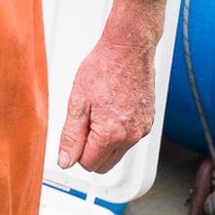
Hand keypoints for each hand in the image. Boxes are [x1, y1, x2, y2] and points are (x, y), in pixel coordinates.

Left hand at [55, 0, 167, 173]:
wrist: (129, 49)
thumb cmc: (103, 68)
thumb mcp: (78, 101)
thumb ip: (71, 136)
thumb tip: (66, 161)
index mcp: (111, 133)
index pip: (89, 164)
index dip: (76, 151)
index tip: (74, 132)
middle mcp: (131, 136)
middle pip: (105, 164)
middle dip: (90, 151)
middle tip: (84, 123)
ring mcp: (142, 129)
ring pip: (118, 153)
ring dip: (104, 142)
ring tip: (98, 112)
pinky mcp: (148, 122)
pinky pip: (129, 139)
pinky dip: (118, 132)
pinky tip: (112, 109)